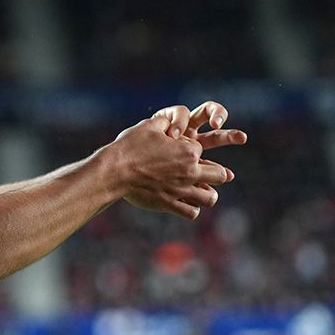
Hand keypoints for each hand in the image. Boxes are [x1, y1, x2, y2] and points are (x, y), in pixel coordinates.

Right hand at [107, 104, 244, 219]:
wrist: (114, 171)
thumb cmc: (130, 146)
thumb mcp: (149, 126)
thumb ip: (166, 122)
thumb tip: (172, 122)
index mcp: (189, 151)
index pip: (201, 150)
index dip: (190, 148)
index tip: (175, 150)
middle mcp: (190, 172)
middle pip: (220, 175)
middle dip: (214, 172)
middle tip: (201, 171)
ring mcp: (181, 190)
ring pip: (210, 198)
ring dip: (206, 193)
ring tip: (198, 190)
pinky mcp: (170, 204)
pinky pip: (192, 212)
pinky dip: (191, 208)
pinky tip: (183, 202)